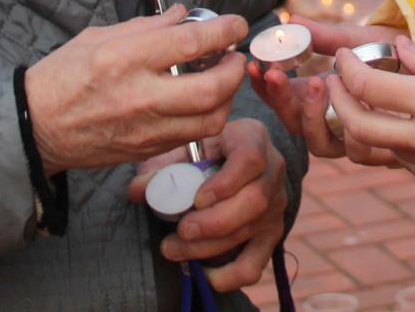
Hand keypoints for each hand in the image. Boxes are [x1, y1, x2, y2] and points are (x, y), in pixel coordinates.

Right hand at [24, 6, 248, 171]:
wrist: (35, 125)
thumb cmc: (62, 76)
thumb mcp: (98, 36)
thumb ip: (147, 26)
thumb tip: (184, 15)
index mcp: (125, 59)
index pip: (189, 44)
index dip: (223, 31)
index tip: (237, 24)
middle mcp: (139, 96)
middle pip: (209, 90)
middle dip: (233, 71)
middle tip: (234, 57)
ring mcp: (144, 128)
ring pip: (209, 119)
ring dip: (226, 98)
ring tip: (221, 80)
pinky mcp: (145, 149)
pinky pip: (191, 135)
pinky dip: (206, 116)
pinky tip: (201, 101)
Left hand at [127, 118, 288, 291]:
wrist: (233, 160)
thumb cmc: (206, 151)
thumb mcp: (185, 149)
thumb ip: (161, 167)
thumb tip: (138, 190)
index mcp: (253, 138)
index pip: (251, 159)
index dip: (226, 183)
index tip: (197, 199)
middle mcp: (273, 170)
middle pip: (255, 200)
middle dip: (215, 222)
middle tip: (181, 231)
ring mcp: (276, 204)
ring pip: (251, 230)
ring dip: (210, 246)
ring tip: (174, 248)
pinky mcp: (271, 233)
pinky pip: (256, 262)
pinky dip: (229, 274)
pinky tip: (202, 273)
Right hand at [246, 17, 371, 159]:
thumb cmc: (397, 53)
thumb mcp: (360, 41)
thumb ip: (326, 37)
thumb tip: (292, 20)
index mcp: (323, 97)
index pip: (284, 99)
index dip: (266, 87)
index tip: (255, 65)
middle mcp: (335, 122)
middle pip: (295, 125)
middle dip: (282, 100)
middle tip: (275, 73)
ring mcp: (356, 138)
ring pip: (320, 143)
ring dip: (312, 114)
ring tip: (318, 80)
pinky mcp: (380, 150)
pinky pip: (355, 149)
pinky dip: (350, 125)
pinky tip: (351, 96)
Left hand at [328, 36, 414, 183]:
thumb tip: (399, 46)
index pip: (368, 86)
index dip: (348, 67)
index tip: (343, 56)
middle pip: (357, 126)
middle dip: (336, 101)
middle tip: (333, 80)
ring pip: (368, 149)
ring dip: (354, 124)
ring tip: (354, 100)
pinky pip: (391, 159)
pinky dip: (381, 138)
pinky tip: (387, 119)